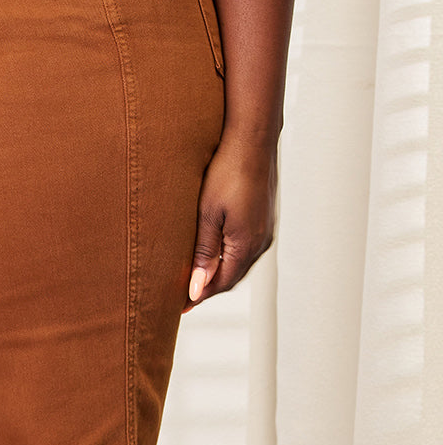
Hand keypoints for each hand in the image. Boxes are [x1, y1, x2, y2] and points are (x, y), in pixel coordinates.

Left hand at [184, 132, 277, 311]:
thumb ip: (203, 253)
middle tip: (183, 296)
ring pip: (239, 263)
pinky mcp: (264, 218)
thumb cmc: (227, 170)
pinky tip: (213, 253)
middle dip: (208, 288)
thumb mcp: (207, 214)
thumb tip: (197, 288)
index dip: (199, 295)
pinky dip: (228, 257)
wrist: (251, 137)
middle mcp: (261, 241)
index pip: (221, 283)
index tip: (179, 306)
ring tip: (195, 278)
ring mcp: (265, 229)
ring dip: (218, 273)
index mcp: (246, 244)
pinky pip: (245, 248)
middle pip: (232, 277)